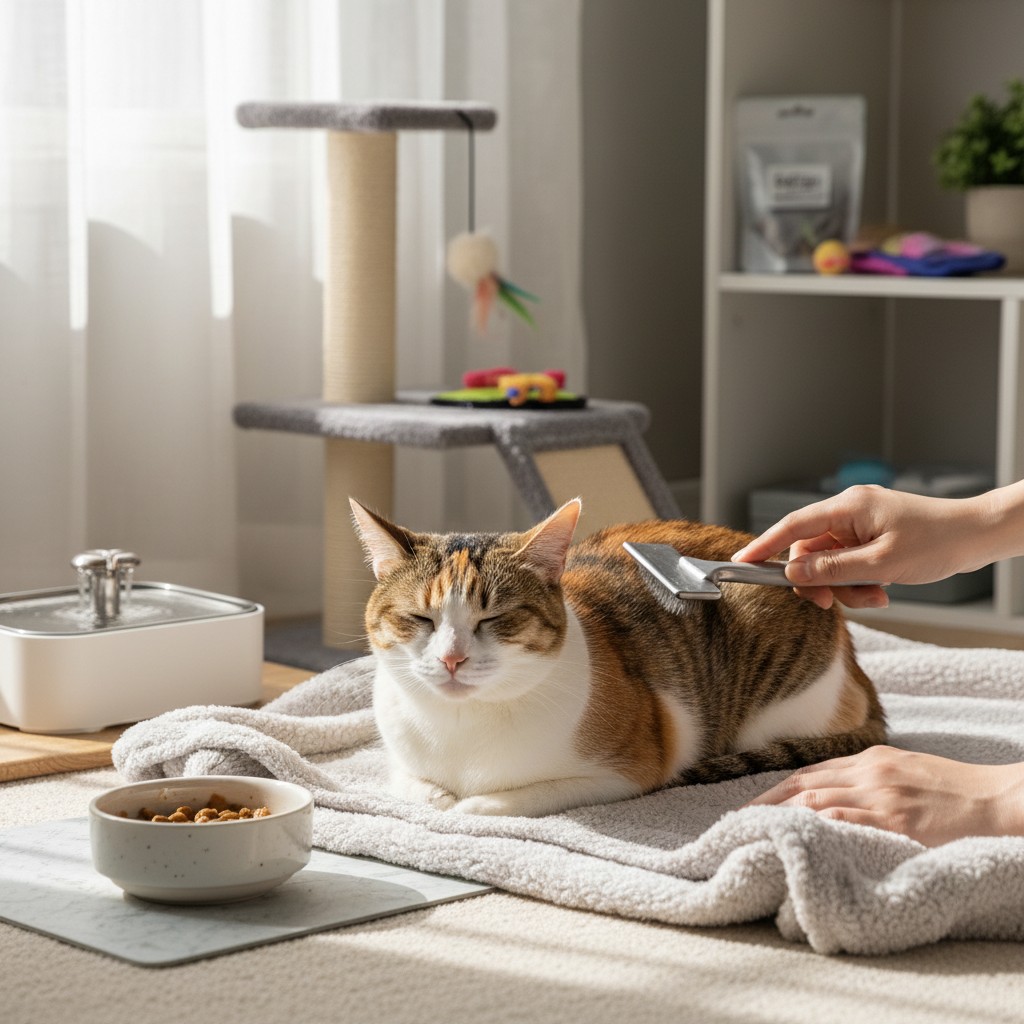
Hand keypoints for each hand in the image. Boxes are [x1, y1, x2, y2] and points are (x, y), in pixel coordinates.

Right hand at [732, 485, 985, 608]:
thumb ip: (832, 569)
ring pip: (830, 562)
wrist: (979, 536)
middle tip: (833, 603)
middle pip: (810, 551)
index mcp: (848, 507)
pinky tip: (882, 590)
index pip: (792, 526)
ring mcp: (860, 524)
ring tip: (875, 596)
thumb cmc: (937, 542)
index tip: (741, 564)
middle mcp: (849, 511)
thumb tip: (793, 572)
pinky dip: (859, 581)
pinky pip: (849, 562)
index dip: (763, 546)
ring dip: (845, 586)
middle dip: (820, 580)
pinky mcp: (871, 536)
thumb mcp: (880, 564)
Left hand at [745, 745, 1023, 846]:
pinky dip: (816, 827)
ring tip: (756, 832)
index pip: (809, 772)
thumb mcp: (902, 769)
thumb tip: (833, 791)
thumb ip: (868, 777)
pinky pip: (847, 820)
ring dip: (782, 817)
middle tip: (739, 820)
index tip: (751, 804)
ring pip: (817, 801)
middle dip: (767, 803)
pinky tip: (795, 837)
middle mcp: (869, 772)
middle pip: (803, 785)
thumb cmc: (951, 787)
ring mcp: (881, 795)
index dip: (775, 789)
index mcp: (870, 758)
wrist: (993, 797)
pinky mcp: (896, 820)